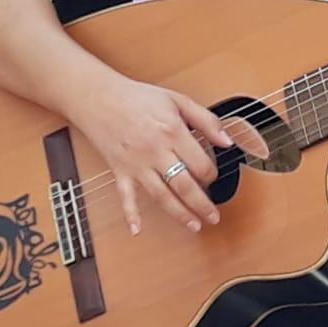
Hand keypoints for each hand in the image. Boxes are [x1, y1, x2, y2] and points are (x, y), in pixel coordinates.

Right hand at [65, 75, 232, 235]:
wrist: (100, 97)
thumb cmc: (138, 97)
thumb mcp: (177, 100)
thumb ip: (206, 120)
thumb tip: (227, 141)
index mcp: (172, 132)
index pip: (200, 163)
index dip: (212, 174)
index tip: (213, 176)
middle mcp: (155, 151)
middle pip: (184, 185)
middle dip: (202, 205)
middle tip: (214, 217)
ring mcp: (137, 164)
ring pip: (161, 195)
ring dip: (179, 214)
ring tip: (194, 225)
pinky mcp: (120, 170)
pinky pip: (125, 196)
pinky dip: (130, 214)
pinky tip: (137, 229)